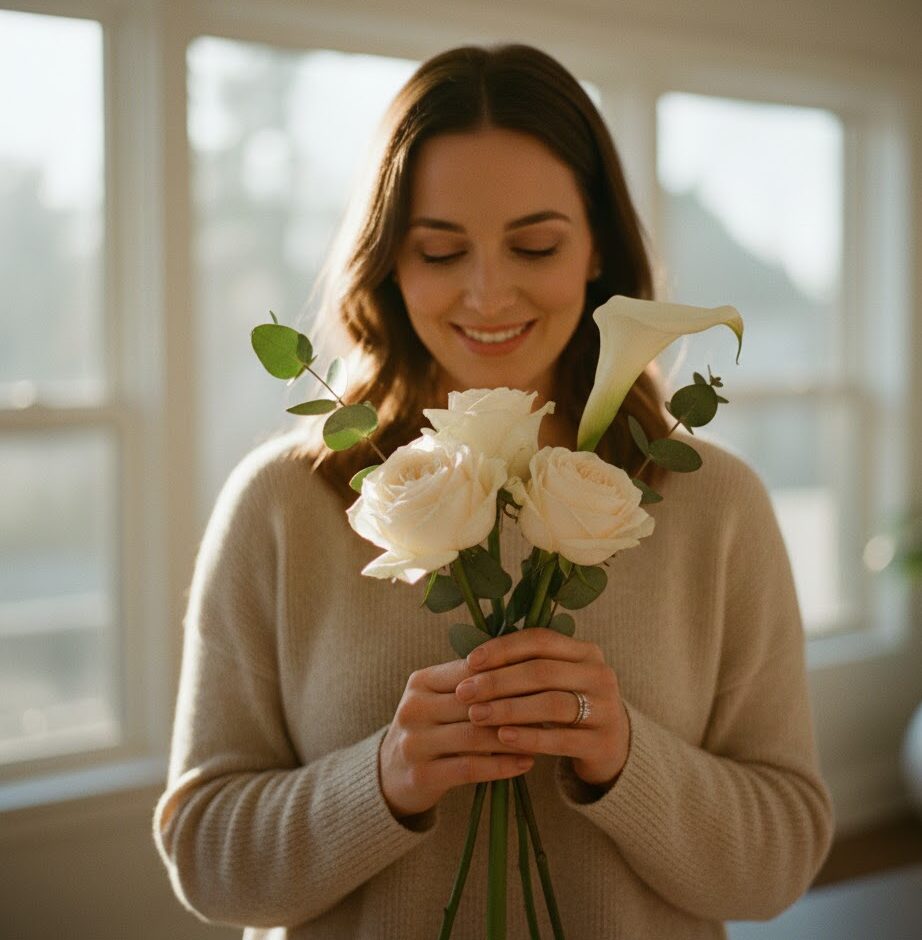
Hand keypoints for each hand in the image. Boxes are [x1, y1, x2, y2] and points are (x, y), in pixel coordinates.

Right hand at [379, 658, 534, 819]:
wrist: (393, 775)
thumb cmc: (433, 729)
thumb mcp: (442, 699)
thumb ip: (475, 682)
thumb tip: (530, 661)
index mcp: (421, 681)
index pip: (471, 669)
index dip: (509, 672)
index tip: (545, 676)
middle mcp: (413, 708)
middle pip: (474, 701)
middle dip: (517, 704)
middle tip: (553, 706)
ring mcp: (414, 742)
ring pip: (474, 734)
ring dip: (514, 736)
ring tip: (547, 736)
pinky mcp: (421, 775)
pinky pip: (469, 768)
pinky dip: (502, 765)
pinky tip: (527, 763)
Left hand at [456, 628, 630, 788]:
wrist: (610, 747)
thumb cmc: (568, 707)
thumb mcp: (555, 681)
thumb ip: (525, 666)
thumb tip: (471, 662)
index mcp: (586, 651)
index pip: (541, 640)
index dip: (504, 648)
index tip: (470, 661)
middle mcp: (600, 675)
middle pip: (542, 671)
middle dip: (498, 681)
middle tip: (464, 692)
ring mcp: (606, 709)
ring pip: (551, 704)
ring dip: (508, 708)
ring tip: (476, 715)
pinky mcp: (602, 743)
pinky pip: (560, 739)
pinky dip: (528, 737)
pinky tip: (502, 737)